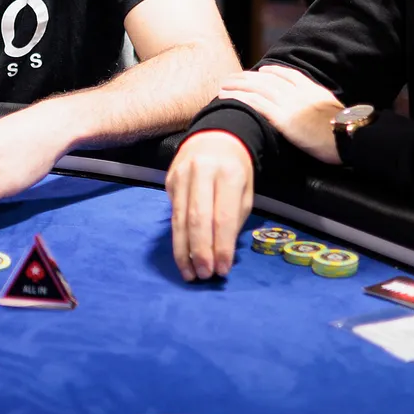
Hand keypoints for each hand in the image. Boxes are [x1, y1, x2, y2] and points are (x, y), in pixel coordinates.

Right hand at [166, 131, 253, 281]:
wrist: (214, 137)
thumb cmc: (235, 170)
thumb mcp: (245, 191)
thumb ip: (234, 219)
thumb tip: (223, 254)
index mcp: (228, 174)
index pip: (223, 216)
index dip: (222, 246)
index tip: (222, 270)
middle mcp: (202, 172)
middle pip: (197, 218)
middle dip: (200, 251)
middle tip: (204, 275)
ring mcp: (181, 175)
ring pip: (179, 218)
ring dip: (183, 250)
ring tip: (189, 273)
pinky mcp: (169, 181)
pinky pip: (173, 214)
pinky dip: (177, 238)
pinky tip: (182, 255)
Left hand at [216, 65, 343, 163]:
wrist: (351, 137)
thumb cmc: (346, 130)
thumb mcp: (335, 110)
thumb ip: (321, 106)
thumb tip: (319, 111)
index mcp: (312, 90)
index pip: (289, 75)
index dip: (272, 72)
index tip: (261, 71)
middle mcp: (299, 93)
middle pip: (267, 79)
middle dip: (247, 77)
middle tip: (232, 78)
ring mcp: (290, 104)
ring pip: (258, 89)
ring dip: (238, 86)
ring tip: (223, 86)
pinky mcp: (284, 119)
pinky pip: (256, 104)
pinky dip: (240, 98)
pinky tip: (228, 97)